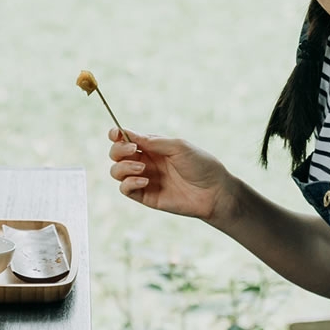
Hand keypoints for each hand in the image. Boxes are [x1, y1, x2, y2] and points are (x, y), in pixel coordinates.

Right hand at [108, 127, 231, 221]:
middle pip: (116, 154)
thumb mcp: (178, 146)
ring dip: (123, 167)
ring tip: (142, 169)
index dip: (116, 134)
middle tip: (133, 150)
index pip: (126, 138)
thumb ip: (153, 141)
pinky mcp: (145, 196)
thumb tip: (129, 136)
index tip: (115, 134)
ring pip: (116, 171)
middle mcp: (145, 161)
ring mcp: (144, 179)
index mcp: (152, 146)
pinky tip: (144, 180)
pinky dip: (129, 183)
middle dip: (118, 150)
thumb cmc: (201, 165)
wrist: (214, 192)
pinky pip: (125, 189)